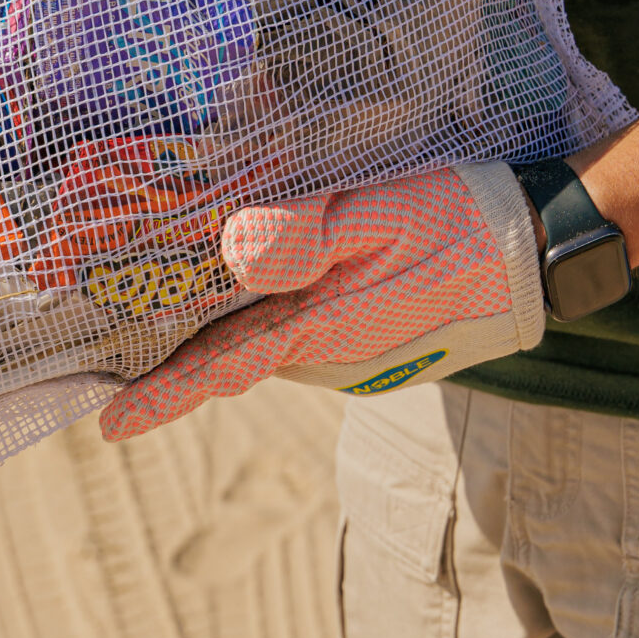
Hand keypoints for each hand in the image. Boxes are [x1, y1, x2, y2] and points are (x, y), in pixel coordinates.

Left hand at [98, 160, 544, 442]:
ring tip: (161, 296)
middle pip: (232, 351)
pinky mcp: (365, 338)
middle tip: (109, 336)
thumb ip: (304, 234)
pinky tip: (249, 278)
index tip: (108, 421)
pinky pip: (297, 328)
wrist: (531, 248)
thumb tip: (231, 248)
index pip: (222, 367)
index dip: (162, 393)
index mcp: (321, 328)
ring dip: (218, 324)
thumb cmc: (453, 224)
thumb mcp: (378, 216)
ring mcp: (348, 352)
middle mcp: (326, 353)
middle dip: (174, 346)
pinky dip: (261, 312)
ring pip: (263, 336)